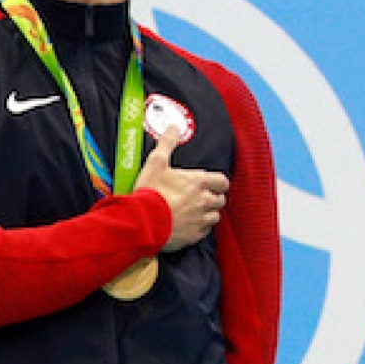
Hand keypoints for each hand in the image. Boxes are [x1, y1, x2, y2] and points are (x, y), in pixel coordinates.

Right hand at [140, 135, 227, 249]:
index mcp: (199, 182)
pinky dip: (199, 228)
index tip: (210, 184)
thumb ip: (167, 144)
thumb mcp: (156, 163)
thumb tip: (173, 127)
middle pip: (220, 200)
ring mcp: (200, 220)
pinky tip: (188, 225)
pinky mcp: (193, 236)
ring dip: (208, 213)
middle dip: (212, 198)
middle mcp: (204, 201)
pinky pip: (204, 232)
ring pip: (215, 216)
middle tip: (199, 197)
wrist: (142, 222)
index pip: (222, 181)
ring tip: (194, 212)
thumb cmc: (150, 192)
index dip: (218, 183)